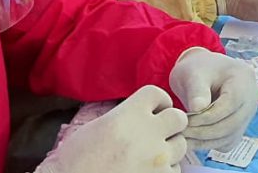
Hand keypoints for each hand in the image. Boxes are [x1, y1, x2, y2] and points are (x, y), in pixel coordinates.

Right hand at [35, 85, 186, 172]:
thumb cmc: (76, 158)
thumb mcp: (98, 125)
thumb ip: (125, 116)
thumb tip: (140, 114)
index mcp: (130, 114)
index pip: (158, 93)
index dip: (158, 101)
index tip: (156, 109)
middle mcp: (148, 132)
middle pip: (178, 118)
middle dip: (170, 123)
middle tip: (160, 131)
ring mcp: (157, 157)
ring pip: (180, 145)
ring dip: (169, 148)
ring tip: (153, 154)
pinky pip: (175, 169)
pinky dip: (165, 169)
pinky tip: (148, 170)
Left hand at [169, 48, 257, 151]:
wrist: (201, 72)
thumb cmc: (196, 69)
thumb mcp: (192, 73)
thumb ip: (196, 90)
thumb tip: (197, 109)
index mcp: (244, 78)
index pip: (230, 104)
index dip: (207, 116)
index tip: (185, 121)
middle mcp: (252, 97)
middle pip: (232, 123)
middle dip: (204, 131)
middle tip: (181, 133)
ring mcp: (249, 113)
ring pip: (230, 136)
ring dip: (205, 141)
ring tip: (183, 138)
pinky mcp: (240, 126)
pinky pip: (227, 142)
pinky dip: (209, 144)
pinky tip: (192, 140)